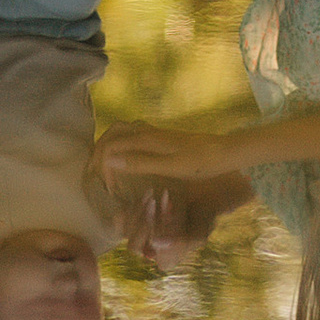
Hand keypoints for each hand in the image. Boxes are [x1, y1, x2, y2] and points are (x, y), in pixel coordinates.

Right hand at [90, 121, 252, 182]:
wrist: (224, 152)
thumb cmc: (199, 163)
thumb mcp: (169, 167)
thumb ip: (139, 163)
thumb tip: (108, 158)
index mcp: (146, 138)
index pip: (111, 145)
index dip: (101, 164)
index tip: (104, 187)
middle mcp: (147, 131)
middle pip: (112, 132)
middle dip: (99, 150)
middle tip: (95, 174)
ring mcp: (154, 133)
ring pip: (122, 131)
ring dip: (109, 145)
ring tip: (105, 168)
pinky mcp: (161, 137)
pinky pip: (132, 135)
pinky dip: (121, 145)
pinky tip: (126, 162)